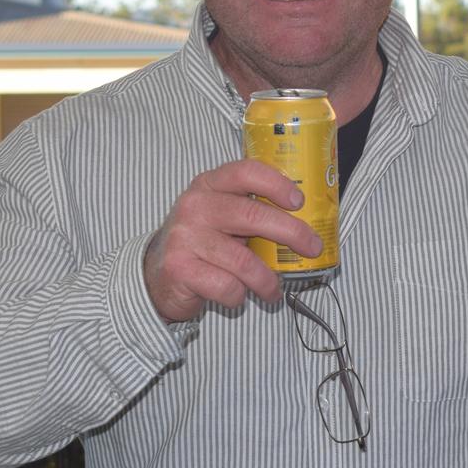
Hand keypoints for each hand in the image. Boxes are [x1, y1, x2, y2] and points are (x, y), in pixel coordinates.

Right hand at [143, 159, 322, 322]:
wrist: (155, 275)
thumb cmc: (204, 244)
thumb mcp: (223, 216)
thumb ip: (253, 210)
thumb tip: (308, 223)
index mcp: (209, 184)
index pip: (246, 172)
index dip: (277, 184)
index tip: (299, 202)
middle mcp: (195, 205)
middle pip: (253, 215)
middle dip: (292, 233)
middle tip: (312, 247)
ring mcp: (185, 237)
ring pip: (244, 261)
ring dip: (267, 280)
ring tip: (274, 290)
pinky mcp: (180, 269)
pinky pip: (227, 286)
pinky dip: (240, 295)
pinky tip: (239, 295)